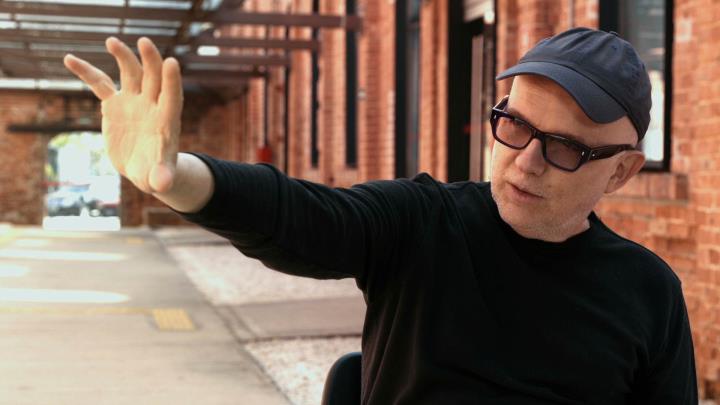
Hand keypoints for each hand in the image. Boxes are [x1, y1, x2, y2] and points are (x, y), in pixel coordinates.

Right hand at [63, 37, 182, 193]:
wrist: (145, 169)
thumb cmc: (157, 173)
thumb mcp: (160, 178)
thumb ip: (162, 178)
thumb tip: (161, 185)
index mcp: (167, 120)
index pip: (172, 97)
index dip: (172, 81)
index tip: (172, 62)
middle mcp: (152, 105)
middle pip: (153, 78)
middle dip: (150, 60)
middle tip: (144, 42)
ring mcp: (133, 101)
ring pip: (129, 73)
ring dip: (122, 56)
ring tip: (111, 41)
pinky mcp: (114, 103)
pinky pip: (99, 83)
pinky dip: (85, 71)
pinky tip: (68, 58)